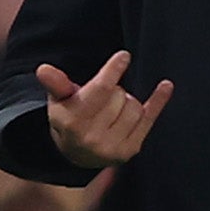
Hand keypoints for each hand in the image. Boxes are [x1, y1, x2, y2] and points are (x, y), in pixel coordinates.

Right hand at [41, 50, 171, 169]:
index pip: (100, 91)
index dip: (113, 71)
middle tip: (104, 98)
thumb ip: (56, 84)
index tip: (124, 56)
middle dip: (114, 90)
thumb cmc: (69, 118)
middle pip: (118, 96)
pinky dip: (158, 101)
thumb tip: (43, 69)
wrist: (76, 155)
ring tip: (113, 109)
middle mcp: (92, 138)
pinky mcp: (130, 151)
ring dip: (127, 101)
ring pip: (134, 107)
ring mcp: (112, 148)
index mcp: (72, 122)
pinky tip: (166, 86)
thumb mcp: (58, 101)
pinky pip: (149, 119)